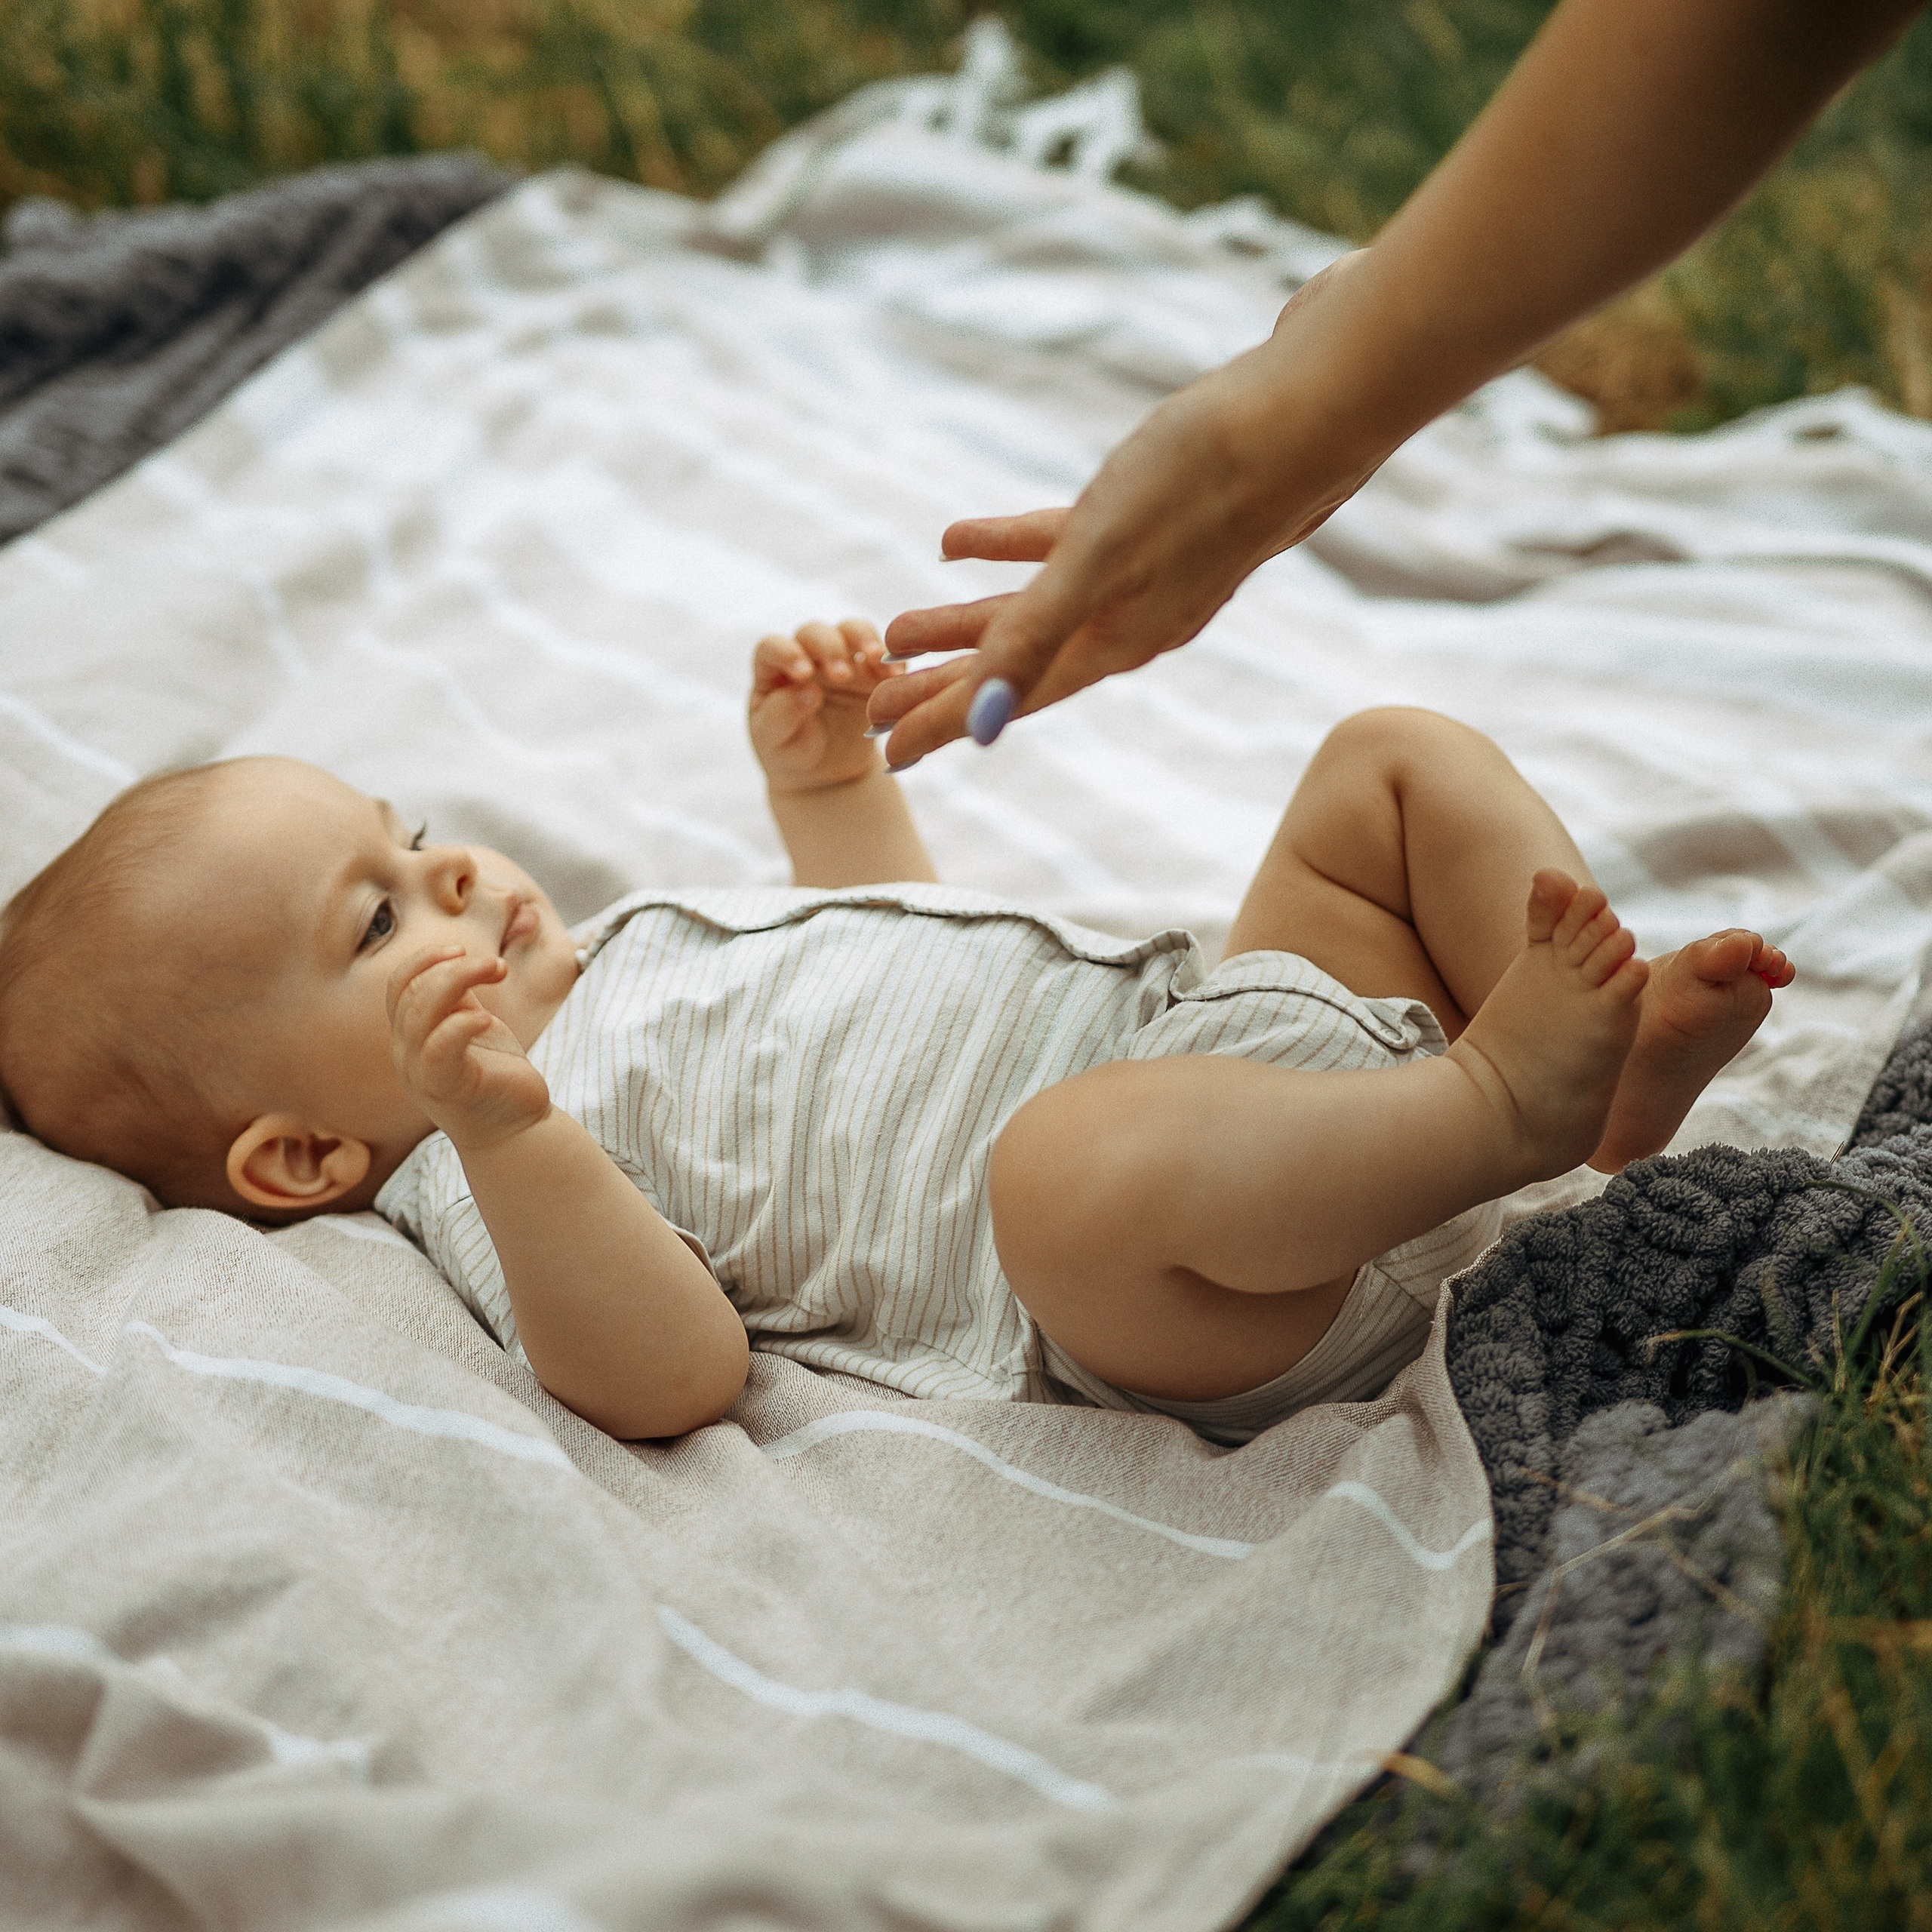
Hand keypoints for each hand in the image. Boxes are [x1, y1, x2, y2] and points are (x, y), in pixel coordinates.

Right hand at [387, 945, 551, 1152]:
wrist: (517, 1129)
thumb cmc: (495, 1075)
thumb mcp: (473, 1026)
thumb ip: (457, 999)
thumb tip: (456, 961)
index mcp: (409, 1036)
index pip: (397, 986)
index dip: (423, 960)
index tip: (461, 950)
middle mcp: (406, 1055)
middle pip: (409, 995)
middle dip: (452, 968)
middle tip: (496, 965)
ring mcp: (421, 1074)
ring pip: (419, 1016)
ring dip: (458, 981)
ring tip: (498, 971)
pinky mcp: (446, 1089)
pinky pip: (439, 1049)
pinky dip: (460, 1025)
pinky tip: (487, 1019)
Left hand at [749, 619, 903, 793]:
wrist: (825, 770)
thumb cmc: (790, 751)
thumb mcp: (775, 742)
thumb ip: (781, 715)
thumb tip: (806, 691)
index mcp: (773, 669)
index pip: (773, 647)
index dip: (787, 653)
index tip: (803, 675)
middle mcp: (806, 656)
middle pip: (815, 633)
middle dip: (830, 648)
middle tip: (842, 676)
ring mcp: (841, 659)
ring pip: (851, 631)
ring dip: (864, 639)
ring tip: (876, 660)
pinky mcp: (870, 672)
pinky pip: (882, 655)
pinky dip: (891, 659)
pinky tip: (897, 675)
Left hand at [866, 255, 1392, 763]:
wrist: (1313, 404)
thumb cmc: (1205, 477)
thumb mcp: (1101, 558)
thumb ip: (1036, 636)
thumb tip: (977, 728)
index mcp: (1115, 642)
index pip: (1009, 700)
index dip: (944, 725)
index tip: (885, 755)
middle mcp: (1128, 621)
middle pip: (1013, 666)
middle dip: (940, 684)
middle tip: (868, 701)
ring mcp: (1141, 572)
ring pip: (1031, 612)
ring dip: (965, 622)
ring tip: (896, 628)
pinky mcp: (1148, 517)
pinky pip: (1058, 547)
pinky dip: (1006, 548)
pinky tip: (957, 541)